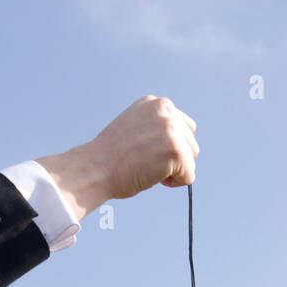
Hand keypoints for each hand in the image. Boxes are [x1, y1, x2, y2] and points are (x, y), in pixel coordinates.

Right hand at [36, 95, 197, 218]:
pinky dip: (173, 184)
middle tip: (143, 160)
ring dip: (173, 171)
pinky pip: (189, 177)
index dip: (167, 148)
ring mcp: (172, 129)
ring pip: (190, 160)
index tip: (145, 151)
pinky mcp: (176, 150)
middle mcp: (166, 110)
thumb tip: (181, 138)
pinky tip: (151, 176)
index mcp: (156, 103)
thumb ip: (157, 127)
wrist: (96, 168)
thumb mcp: (136, 128)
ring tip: (146, 166)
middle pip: (191, 145)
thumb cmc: (111, 157)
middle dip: (172, 159)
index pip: (184, 128)